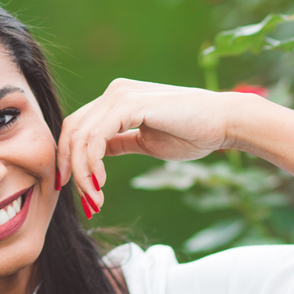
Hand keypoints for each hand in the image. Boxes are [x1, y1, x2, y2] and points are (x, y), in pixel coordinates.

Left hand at [57, 79, 259, 213]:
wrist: (223, 123)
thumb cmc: (191, 133)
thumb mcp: (144, 141)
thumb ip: (117, 143)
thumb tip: (94, 155)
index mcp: (116, 99)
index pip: (78, 127)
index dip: (69, 158)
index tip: (76, 189)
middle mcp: (114, 92)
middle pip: (72, 131)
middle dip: (70, 169)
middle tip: (84, 200)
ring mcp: (120, 95)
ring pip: (81, 137)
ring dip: (82, 173)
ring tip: (95, 199)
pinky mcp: (129, 104)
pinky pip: (96, 137)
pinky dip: (92, 163)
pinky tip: (101, 182)